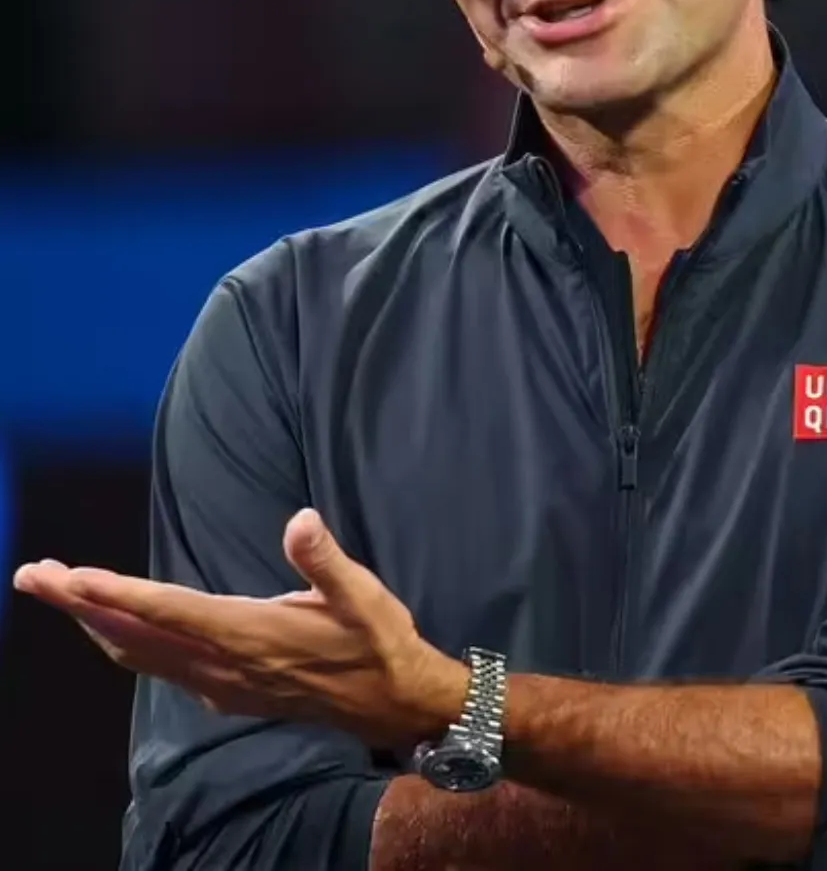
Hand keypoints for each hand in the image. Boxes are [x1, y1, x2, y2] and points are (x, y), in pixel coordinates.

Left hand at [10, 508, 465, 747]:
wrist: (393, 703)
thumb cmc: (380, 642)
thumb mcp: (364, 595)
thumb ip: (325, 561)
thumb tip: (300, 520)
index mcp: (255, 635)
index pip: (172, 612)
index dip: (119, 594)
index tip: (72, 577)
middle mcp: (227, 665)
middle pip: (136, 636)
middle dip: (80, 605)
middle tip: (32, 574)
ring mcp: (223, 684)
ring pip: (139, 656)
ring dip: (92, 623)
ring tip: (57, 591)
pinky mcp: (227, 692)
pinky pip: (158, 667)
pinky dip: (123, 642)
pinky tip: (114, 627)